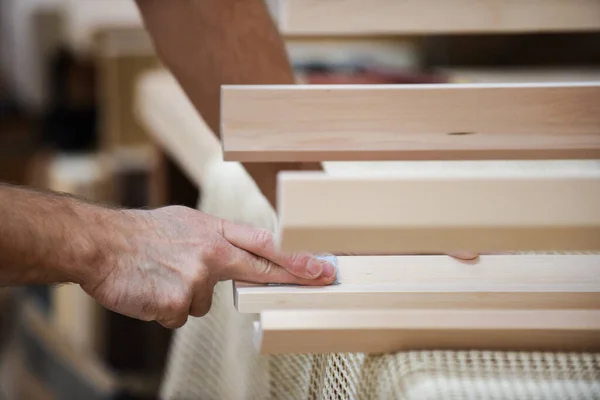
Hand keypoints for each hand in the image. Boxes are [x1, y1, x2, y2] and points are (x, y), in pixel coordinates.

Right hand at [81, 206, 335, 328]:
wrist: (101, 244)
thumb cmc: (142, 234)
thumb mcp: (185, 222)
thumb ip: (215, 238)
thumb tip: (236, 254)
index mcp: (213, 231)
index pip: (263, 243)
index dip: (294, 256)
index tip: (320, 264)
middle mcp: (211, 252)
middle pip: (260, 269)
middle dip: (294, 275)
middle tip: (322, 277)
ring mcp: (196, 277)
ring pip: (204, 303)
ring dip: (186, 296)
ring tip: (162, 277)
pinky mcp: (177, 301)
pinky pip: (181, 315)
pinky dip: (166, 308)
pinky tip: (152, 290)